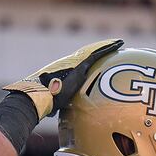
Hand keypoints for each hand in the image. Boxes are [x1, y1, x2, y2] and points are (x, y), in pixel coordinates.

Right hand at [3, 39, 123, 118]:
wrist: (37, 96)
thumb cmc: (43, 103)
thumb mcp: (54, 102)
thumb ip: (56, 102)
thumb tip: (51, 112)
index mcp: (65, 72)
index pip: (80, 64)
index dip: (89, 61)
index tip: (97, 60)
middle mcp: (70, 65)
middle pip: (88, 55)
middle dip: (100, 51)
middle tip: (112, 47)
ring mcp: (75, 63)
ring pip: (94, 52)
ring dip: (107, 47)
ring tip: (119, 43)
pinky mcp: (80, 65)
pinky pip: (98, 54)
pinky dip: (109, 48)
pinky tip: (119, 44)